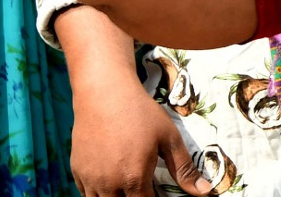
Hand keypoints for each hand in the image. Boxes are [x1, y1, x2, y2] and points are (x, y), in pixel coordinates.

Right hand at [70, 72, 211, 196]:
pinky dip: (99, 193)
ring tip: (127, 183)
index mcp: (134, 179)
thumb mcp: (168, 137)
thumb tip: (204, 191)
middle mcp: (109, 185)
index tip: (158, 192)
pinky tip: (110, 179)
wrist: (104, 93)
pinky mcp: (76, 171)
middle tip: (144, 186)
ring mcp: (90, 180)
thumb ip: (184, 169)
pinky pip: (86, 194)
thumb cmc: (141, 113)